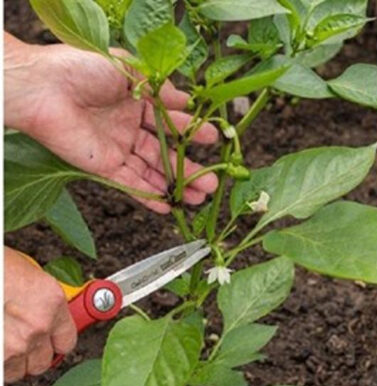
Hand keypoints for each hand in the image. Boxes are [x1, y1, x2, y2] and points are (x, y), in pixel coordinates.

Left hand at [4, 33, 218, 212]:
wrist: (41, 87)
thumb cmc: (81, 68)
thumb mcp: (129, 69)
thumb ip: (160, 87)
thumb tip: (187, 99)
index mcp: (135, 100)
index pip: (170, 120)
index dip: (191, 131)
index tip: (213, 139)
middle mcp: (127, 125)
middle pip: (165, 152)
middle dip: (190, 166)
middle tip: (214, 179)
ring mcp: (116, 147)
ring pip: (152, 171)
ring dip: (176, 184)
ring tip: (201, 196)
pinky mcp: (102, 166)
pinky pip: (130, 184)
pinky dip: (148, 196)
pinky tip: (169, 206)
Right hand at [4, 247, 76, 381]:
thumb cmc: (0, 268)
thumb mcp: (30, 277)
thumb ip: (43, 302)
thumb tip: (44, 314)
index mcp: (52, 302)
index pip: (67, 342)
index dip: (55, 344)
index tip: (49, 343)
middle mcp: (38, 326)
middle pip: (43, 362)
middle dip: (32, 356)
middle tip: (21, 344)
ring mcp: (14, 344)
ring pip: (18, 371)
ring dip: (11, 362)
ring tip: (4, 343)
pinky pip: (0, 372)